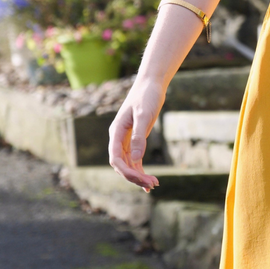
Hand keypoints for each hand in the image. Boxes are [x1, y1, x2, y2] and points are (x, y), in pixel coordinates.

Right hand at [108, 76, 164, 191]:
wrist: (151, 84)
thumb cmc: (146, 96)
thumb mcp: (143, 115)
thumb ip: (139, 136)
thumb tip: (136, 157)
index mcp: (116, 132)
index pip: (115, 158)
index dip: (126, 171)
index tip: (140, 179)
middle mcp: (118, 138)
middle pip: (121, 164)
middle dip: (134, 176)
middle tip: (152, 184)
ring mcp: (126, 140)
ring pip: (128, 164)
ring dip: (139, 175)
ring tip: (154, 184)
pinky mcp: (135, 140)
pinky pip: (135, 159)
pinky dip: (141, 170)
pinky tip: (149, 179)